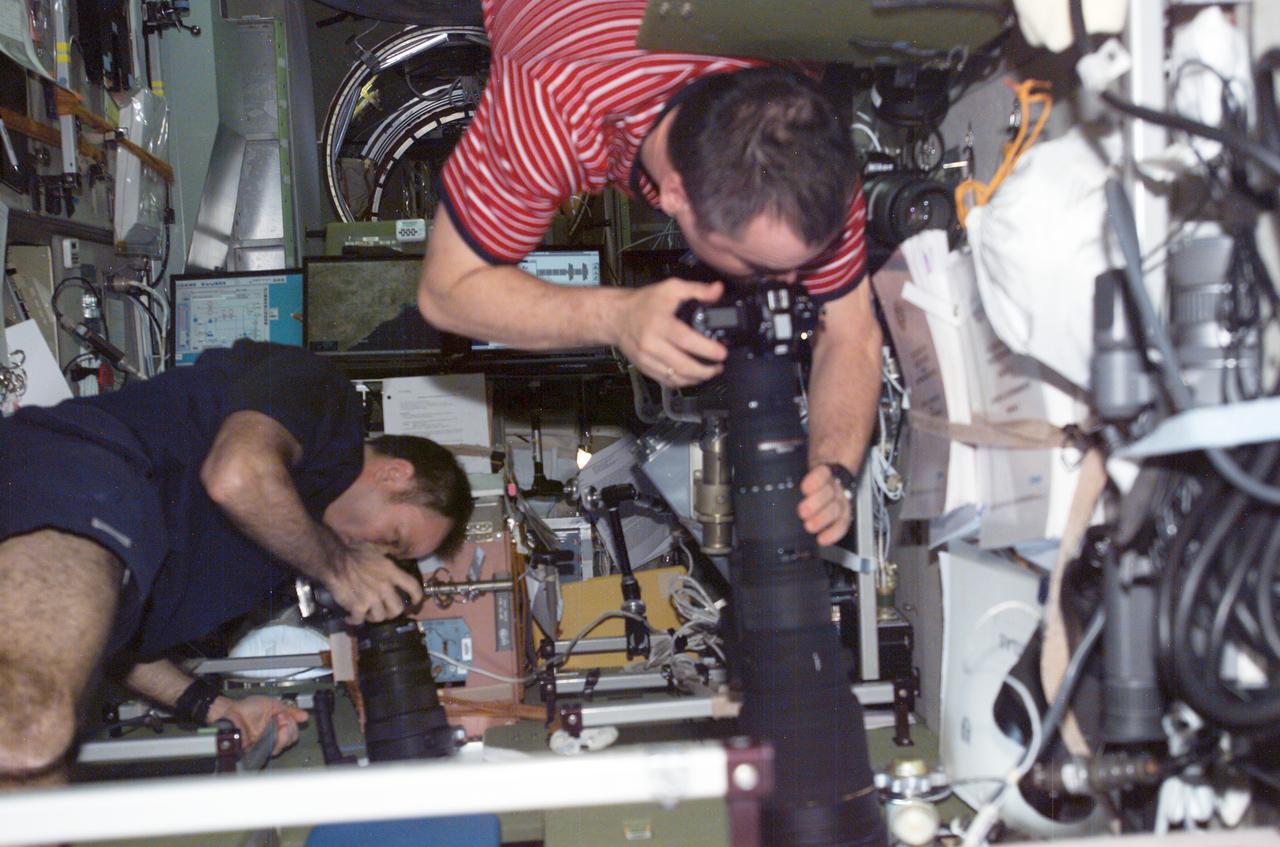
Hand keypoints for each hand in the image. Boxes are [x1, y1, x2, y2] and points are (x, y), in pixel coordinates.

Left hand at [208, 695, 307, 757]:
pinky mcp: (263, 748)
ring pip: (286, 743)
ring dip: (283, 736)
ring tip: (274, 729)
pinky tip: (271, 739)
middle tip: (279, 721)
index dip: (292, 720)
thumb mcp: (271, 702)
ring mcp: (270, 739)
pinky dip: (276, 745)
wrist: (232, 716)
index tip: (283, 715)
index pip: (294, 725)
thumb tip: (304, 716)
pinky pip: (276, 750)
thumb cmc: (247, 708)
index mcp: (279, 718)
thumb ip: (289, 709)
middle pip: (293, 735)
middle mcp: (276, 730)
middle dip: (289, 728)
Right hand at [326, 544, 424, 624]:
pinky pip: (359, 621)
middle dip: (392, 612)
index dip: (417, 597)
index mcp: (391, 571)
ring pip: (380, 617)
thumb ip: (388, 553)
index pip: (413, 587)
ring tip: (367, 613)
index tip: (415, 603)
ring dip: (373, 617)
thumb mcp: (376, 548)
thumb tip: (398, 551)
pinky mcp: (358, 607)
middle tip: (385, 610)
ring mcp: (372, 598)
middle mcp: (384, 586)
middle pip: (398, 609)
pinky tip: (350, 617)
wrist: (333, 561)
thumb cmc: (353, 551)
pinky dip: (354, 621)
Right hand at [613, 279, 727, 386]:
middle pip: (682, 365)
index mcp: (660, 324)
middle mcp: (652, 344)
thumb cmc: (643, 302)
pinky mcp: (644, 367)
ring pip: (675, 377)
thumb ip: (696, 289)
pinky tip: (692, 377)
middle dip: (706, 370)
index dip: (707, 349)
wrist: (616, 316)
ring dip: (696, 379)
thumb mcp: (670, 288)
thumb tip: (718, 290)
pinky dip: (682, 382)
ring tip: (710, 372)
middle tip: (719, 366)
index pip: (686, 340)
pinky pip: (666, 381)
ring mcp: (647, 359)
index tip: (721, 353)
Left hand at [797, 464, 852, 545]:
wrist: (826, 480)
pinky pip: (842, 524)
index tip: (804, 488)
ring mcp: (839, 500)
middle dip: (816, 503)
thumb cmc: (808, 480)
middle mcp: (833, 486)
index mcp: (822, 472)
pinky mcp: (842, 514)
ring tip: (809, 527)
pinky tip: (822, 539)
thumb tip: (772, 473)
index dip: (815, 481)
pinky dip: (833, 533)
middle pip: (828, 492)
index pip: (822, 473)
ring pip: (835, 508)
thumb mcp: (800, 472)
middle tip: (802, 511)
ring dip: (822, 519)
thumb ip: (789, 474)